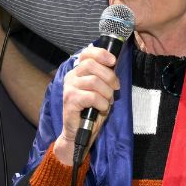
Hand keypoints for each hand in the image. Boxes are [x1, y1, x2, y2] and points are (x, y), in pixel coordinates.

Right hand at [53, 45, 119, 164]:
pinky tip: (102, 108)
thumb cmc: (91, 110)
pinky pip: (92, 96)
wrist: (79, 132)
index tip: (113, 61)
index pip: (87, 53)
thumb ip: (103, 76)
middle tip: (115, 88)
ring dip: (107, 93)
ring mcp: (69, 88)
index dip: (101, 54)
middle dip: (109, 76)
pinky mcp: (70, 100)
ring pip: (94, 81)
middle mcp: (71, 76)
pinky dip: (102, 103)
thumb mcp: (100, 90)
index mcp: (78, 71)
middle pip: (91, 65)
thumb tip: (114, 64)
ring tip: (107, 101)